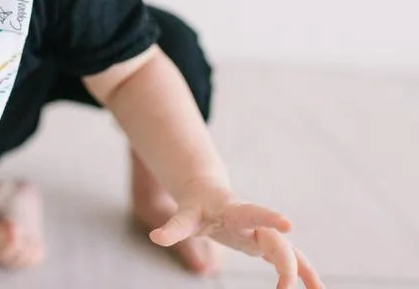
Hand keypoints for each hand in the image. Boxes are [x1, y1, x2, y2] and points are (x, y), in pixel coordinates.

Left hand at [150, 178, 322, 288]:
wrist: (208, 192)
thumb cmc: (197, 205)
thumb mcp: (185, 216)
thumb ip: (174, 228)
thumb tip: (156, 237)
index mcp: (235, 210)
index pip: (253, 213)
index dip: (269, 217)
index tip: (289, 223)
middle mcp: (255, 221)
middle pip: (275, 240)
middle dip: (284, 260)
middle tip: (284, 287)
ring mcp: (264, 232)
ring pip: (289, 250)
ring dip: (304, 269)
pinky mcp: (266, 242)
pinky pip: (289, 258)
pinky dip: (302, 272)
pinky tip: (316, 288)